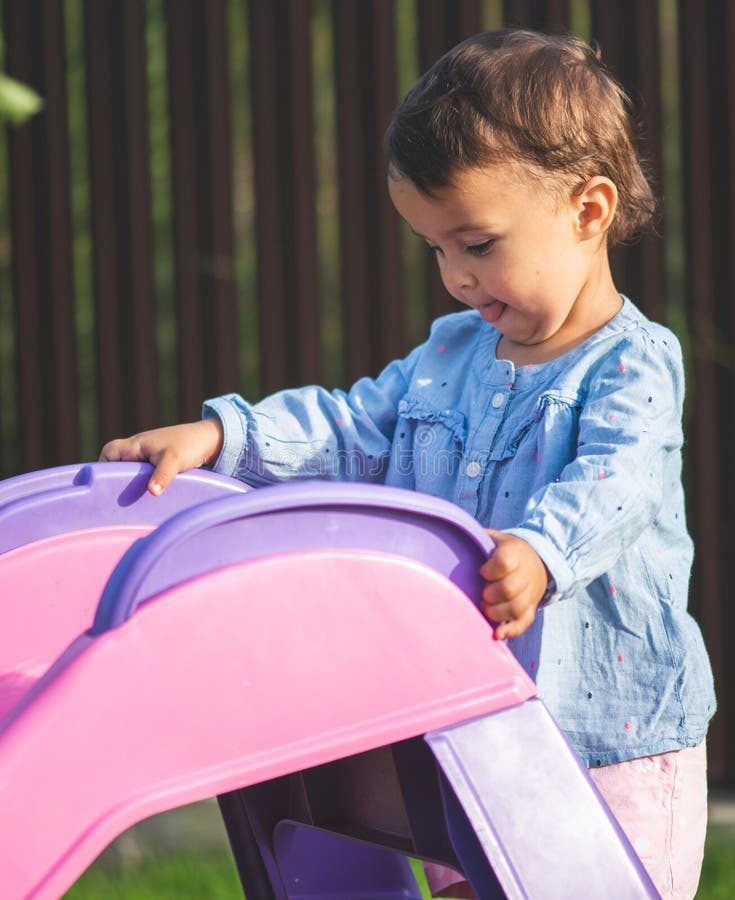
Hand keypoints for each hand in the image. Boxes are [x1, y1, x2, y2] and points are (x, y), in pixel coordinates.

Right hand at [99, 419, 223, 494]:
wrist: (210, 439)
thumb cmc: (189, 445)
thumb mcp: (174, 460)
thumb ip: (162, 475)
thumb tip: (151, 492)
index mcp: (136, 445)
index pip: (109, 452)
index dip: (103, 465)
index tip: (106, 484)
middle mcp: (138, 450)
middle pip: (117, 464)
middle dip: (116, 480)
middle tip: (120, 499)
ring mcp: (148, 456)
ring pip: (131, 471)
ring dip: (132, 483)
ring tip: (133, 502)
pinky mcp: (158, 463)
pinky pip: (143, 475)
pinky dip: (143, 484)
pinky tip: (148, 498)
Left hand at [480, 530, 549, 639]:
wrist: (537, 561)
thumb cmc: (504, 550)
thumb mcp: (494, 537)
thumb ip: (476, 536)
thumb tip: (446, 530)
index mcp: (515, 552)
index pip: (505, 562)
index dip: (491, 570)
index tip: (481, 571)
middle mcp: (525, 573)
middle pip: (510, 588)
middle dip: (492, 594)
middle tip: (483, 593)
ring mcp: (529, 593)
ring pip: (517, 608)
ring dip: (498, 612)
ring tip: (486, 608)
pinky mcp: (530, 609)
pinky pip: (523, 623)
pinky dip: (510, 631)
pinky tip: (496, 634)